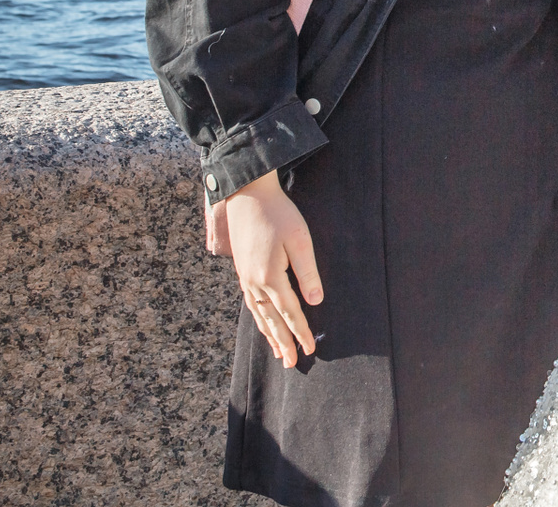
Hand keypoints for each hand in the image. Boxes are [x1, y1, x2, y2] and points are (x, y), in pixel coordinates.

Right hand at [226, 170, 322, 368]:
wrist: (247, 194)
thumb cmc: (278, 214)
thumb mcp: (300, 240)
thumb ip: (307, 272)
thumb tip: (316, 302)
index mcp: (271, 277)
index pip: (290, 313)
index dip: (301, 332)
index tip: (310, 349)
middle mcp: (254, 282)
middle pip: (271, 320)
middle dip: (282, 343)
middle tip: (290, 364)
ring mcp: (245, 277)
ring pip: (258, 314)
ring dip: (268, 335)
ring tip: (276, 352)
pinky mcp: (242, 270)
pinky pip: (250, 303)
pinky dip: (257, 318)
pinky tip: (262, 322)